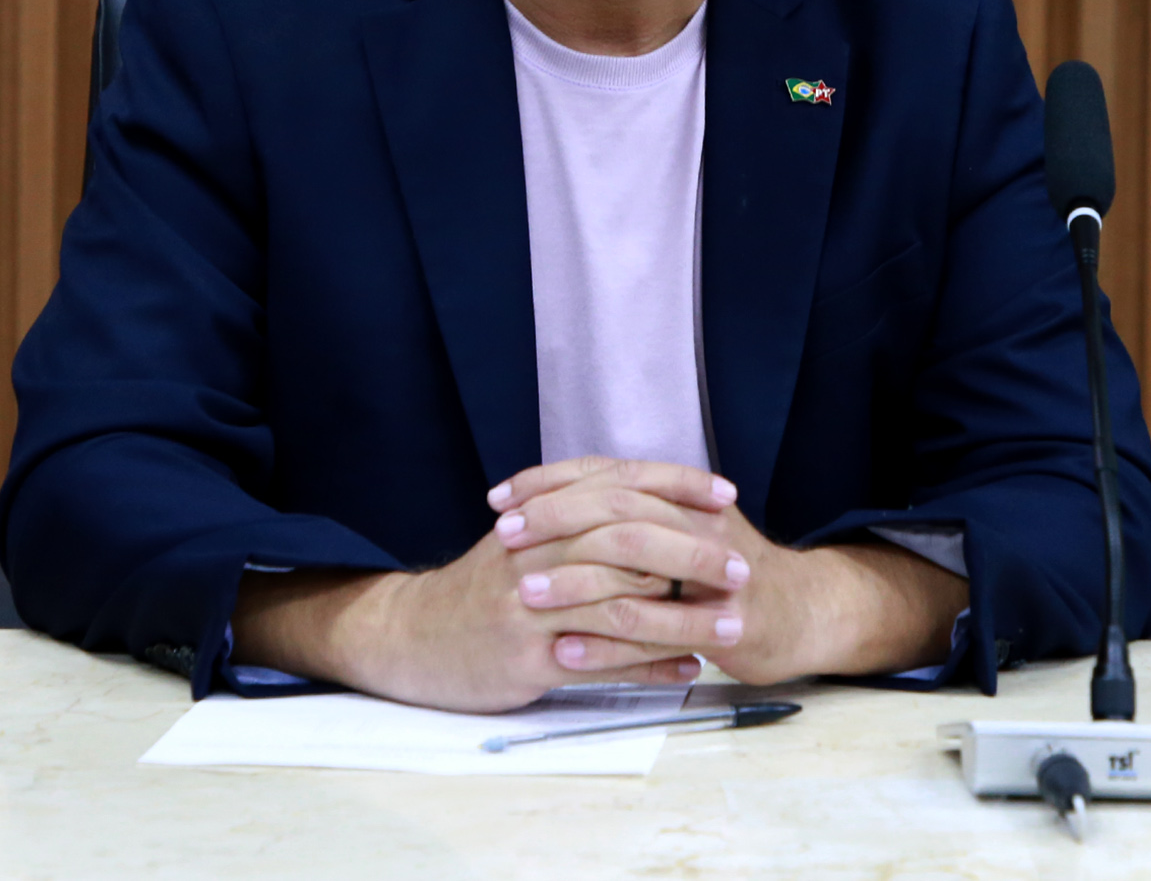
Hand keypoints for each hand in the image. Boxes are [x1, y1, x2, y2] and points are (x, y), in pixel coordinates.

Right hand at [230, 459, 748, 711]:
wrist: (412, 636)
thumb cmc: (482, 587)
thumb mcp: (522, 536)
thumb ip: (575, 515)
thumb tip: (650, 505)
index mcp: (539, 512)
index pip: (616, 483)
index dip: (674, 484)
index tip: (724, 494)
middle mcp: (533, 549)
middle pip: (625, 538)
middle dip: (690, 550)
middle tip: (739, 566)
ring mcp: (527, 603)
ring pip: (619, 604)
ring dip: (682, 617)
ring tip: (730, 624)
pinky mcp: (524, 656)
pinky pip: (598, 662)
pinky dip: (648, 665)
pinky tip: (687, 668)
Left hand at [489, 460, 965, 683]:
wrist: (802, 611)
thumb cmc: (726, 572)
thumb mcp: (682, 525)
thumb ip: (632, 508)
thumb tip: (558, 492)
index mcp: (681, 494)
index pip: (607, 473)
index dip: (551, 481)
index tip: (501, 496)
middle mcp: (698, 521)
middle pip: (617, 509)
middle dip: (555, 519)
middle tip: (506, 535)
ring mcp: (714, 572)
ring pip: (635, 567)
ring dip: (574, 580)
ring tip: (524, 592)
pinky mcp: (724, 623)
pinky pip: (657, 632)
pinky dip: (607, 644)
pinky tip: (565, 652)